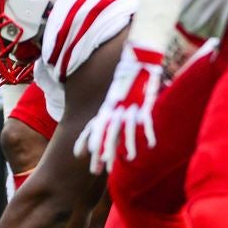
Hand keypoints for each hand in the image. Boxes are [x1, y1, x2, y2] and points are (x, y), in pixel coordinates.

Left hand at [74, 42, 163, 172]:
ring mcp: (129, 107)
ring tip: (126, 160)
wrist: (138, 57)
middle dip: (101, 152)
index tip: (77, 155)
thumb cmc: (127, 79)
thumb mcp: (115, 96)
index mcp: (106, 108)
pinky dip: (147, 134)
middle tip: (95, 170)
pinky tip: (150, 147)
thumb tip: (107, 123)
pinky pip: (145, 122)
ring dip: (126, 146)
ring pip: (125, 130)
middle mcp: (114, 109)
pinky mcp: (144, 104)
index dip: (85, 141)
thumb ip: (110, 111)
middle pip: (106, 134)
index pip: (92, 127)